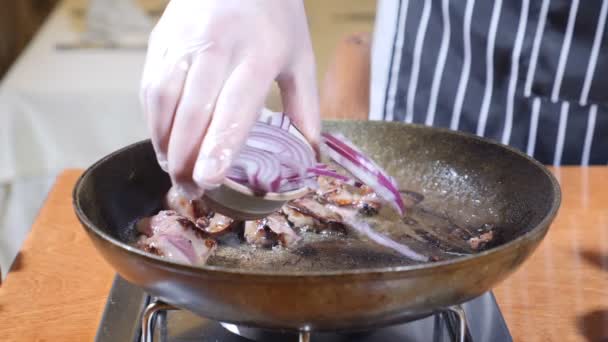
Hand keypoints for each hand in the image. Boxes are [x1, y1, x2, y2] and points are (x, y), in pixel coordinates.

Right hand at [140, 0, 319, 198]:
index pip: (235, 107)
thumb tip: (312, 153)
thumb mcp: (300, 56)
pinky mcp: (161, 39)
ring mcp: (184, 40)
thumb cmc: (275, 15)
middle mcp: (217, 46)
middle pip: (193, 111)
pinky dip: (153, 119)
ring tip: (173, 170)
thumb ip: (305, 106)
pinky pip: (150, 86)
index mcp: (260, 53)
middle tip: (190, 190)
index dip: (219, 146)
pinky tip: (163, 140)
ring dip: (164, 142)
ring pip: (164, 101)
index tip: (209, 179)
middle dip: (186, 158)